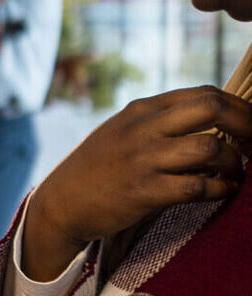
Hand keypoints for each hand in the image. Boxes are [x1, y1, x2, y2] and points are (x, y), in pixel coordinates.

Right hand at [23, 86, 251, 279]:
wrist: (61, 201)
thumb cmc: (97, 167)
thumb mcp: (122, 130)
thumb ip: (158, 121)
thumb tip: (209, 118)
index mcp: (141, 109)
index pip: (204, 94)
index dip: (239, 108)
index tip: (248, 127)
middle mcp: (144, 129)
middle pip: (213, 109)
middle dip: (247, 125)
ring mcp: (145, 159)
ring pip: (211, 148)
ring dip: (234, 164)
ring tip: (235, 173)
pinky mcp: (146, 192)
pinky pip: (199, 187)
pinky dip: (221, 190)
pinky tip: (223, 192)